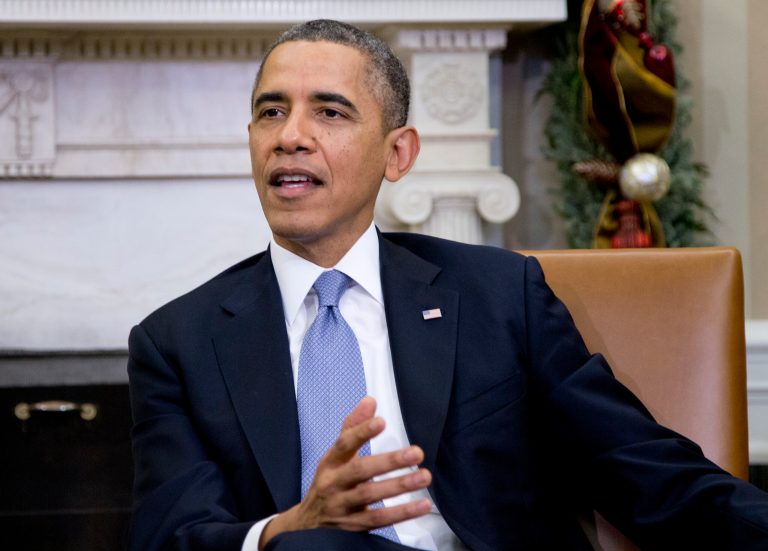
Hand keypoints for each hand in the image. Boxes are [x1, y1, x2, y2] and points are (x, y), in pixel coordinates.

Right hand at [259, 396, 431, 547]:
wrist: (307, 526)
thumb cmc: (329, 483)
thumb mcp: (335, 456)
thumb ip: (353, 428)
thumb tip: (370, 400)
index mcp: (330, 463)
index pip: (344, 444)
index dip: (361, 432)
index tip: (381, 422)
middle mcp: (334, 484)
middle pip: (360, 471)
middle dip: (389, 461)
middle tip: (417, 452)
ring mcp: (342, 507)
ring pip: (370, 495)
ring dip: (400, 486)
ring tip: (424, 476)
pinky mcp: (353, 527)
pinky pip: (378, 520)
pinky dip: (401, 513)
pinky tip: (422, 504)